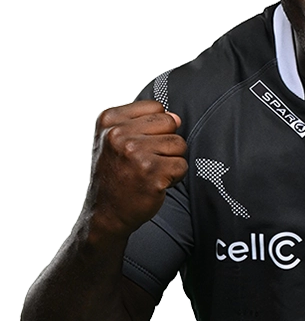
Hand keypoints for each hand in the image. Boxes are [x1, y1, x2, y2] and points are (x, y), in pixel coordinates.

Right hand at [85, 100, 187, 236]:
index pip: (156, 107)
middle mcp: (119, 134)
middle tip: (147, 161)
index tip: (140, 144)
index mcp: (109, 120)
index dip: (156, 127)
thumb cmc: (115, 175)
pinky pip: (182, 165)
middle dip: (166, 143)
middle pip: (171, 123)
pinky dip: (175, 177)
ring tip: (151, 172)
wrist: (106, 213)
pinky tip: (156, 183)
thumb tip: (177, 117)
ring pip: (179, 144)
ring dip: (171, 161)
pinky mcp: (151, 173)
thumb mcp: (114, 140)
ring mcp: (135, 153)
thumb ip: (143, 123)